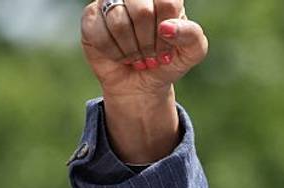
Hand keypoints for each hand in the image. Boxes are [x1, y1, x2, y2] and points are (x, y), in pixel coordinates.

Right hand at [79, 0, 209, 162]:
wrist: (141, 83)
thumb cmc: (167, 61)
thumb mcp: (191, 53)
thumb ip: (191, 35)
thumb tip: (166, 27)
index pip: (167, 3)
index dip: (167, 33)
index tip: (167, 50)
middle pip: (142, 12)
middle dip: (148, 44)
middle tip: (151, 57)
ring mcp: (112, 2)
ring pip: (119, 22)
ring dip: (131, 50)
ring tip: (137, 57)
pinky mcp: (92, 16)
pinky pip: (99, 33)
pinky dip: (114, 53)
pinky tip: (120, 56)